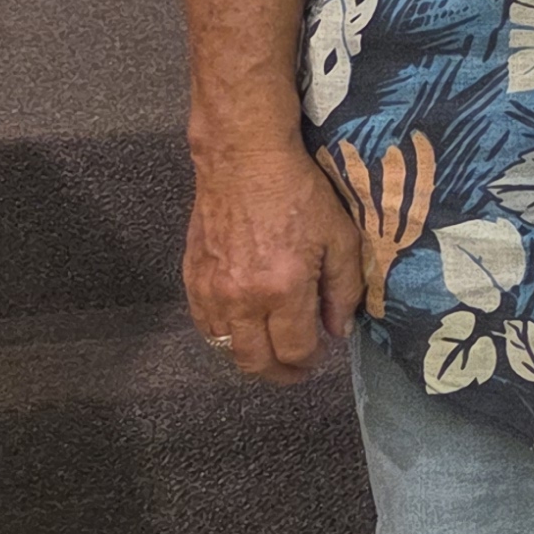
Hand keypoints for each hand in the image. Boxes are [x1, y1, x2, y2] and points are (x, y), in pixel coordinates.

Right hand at [183, 134, 366, 383]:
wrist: (243, 160)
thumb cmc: (301, 193)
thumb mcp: (341, 238)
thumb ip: (343, 290)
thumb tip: (337, 331)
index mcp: (283, 289)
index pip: (295, 349)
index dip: (310, 361)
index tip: (320, 356)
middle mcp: (241, 298)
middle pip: (254, 361)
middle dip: (279, 372)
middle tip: (297, 368)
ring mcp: (211, 290)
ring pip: (224, 348)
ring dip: (250, 356)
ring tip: (272, 349)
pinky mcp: (190, 278)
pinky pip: (204, 325)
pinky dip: (225, 335)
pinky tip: (245, 327)